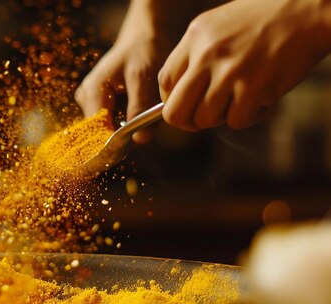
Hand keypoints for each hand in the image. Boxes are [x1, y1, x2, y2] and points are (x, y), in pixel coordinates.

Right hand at [75, 1, 180, 143]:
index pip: (96, 131)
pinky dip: (126, 122)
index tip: (134, 145)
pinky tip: (137, 111)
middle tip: (145, 126)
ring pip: (107, 129)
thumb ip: (140, 108)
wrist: (142, 37)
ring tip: (144, 114)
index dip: (113, 143)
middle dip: (123, 135)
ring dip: (126, 128)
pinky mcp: (98, 104)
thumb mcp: (143, 77)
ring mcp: (90, 102)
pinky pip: (111, 122)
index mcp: (92, 92)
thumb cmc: (142, 51)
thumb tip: (140, 140)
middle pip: (101, 132)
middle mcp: (85, 99)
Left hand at [158, 0, 330, 131]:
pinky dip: (248, 117)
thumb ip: (197, 55)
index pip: (165, 81)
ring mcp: (229, 73)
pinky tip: (260, 101)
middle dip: (186, 122)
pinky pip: (236, 121)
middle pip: (175, 111)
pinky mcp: (253, 88)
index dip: (171, 99)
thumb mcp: (219, 26)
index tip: (185, 103)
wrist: (308, 10)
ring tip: (239, 101)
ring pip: (205, 120)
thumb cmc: (265, 19)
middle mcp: (206, 55)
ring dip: (221, 118)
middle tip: (202, 119)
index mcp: (194, 37)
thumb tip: (182, 91)